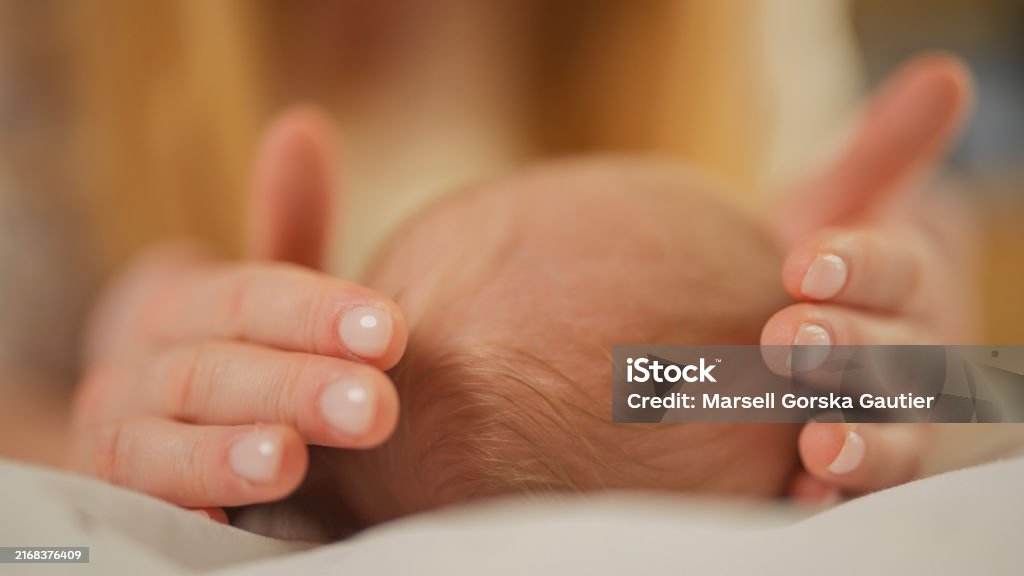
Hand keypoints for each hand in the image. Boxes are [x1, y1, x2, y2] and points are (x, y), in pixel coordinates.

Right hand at [67, 108, 406, 519]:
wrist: (153, 424)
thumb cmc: (237, 356)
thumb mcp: (264, 297)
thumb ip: (286, 227)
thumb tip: (304, 124)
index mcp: (188, 305)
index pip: (250, 298)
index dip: (317, 312)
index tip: (391, 333)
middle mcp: (142, 364)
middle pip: (218, 367)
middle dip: (297, 387)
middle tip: (377, 407)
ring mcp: (121, 433)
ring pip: (165, 437)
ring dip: (227, 449)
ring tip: (290, 460)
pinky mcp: (118, 496)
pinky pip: (140, 504)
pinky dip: (180, 506)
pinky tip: (226, 520)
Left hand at [764, 54, 975, 499]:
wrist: (796, 327)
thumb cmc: (816, 265)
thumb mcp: (839, 206)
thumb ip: (881, 156)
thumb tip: (943, 76)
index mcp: (905, 286)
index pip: (896, 271)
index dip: (858, 266)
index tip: (803, 264)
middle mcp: (914, 357)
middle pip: (900, 358)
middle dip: (851, 350)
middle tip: (788, 340)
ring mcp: (894, 420)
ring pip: (901, 438)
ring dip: (866, 443)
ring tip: (822, 447)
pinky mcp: (856, 468)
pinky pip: (857, 494)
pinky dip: (836, 500)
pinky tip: (804, 500)